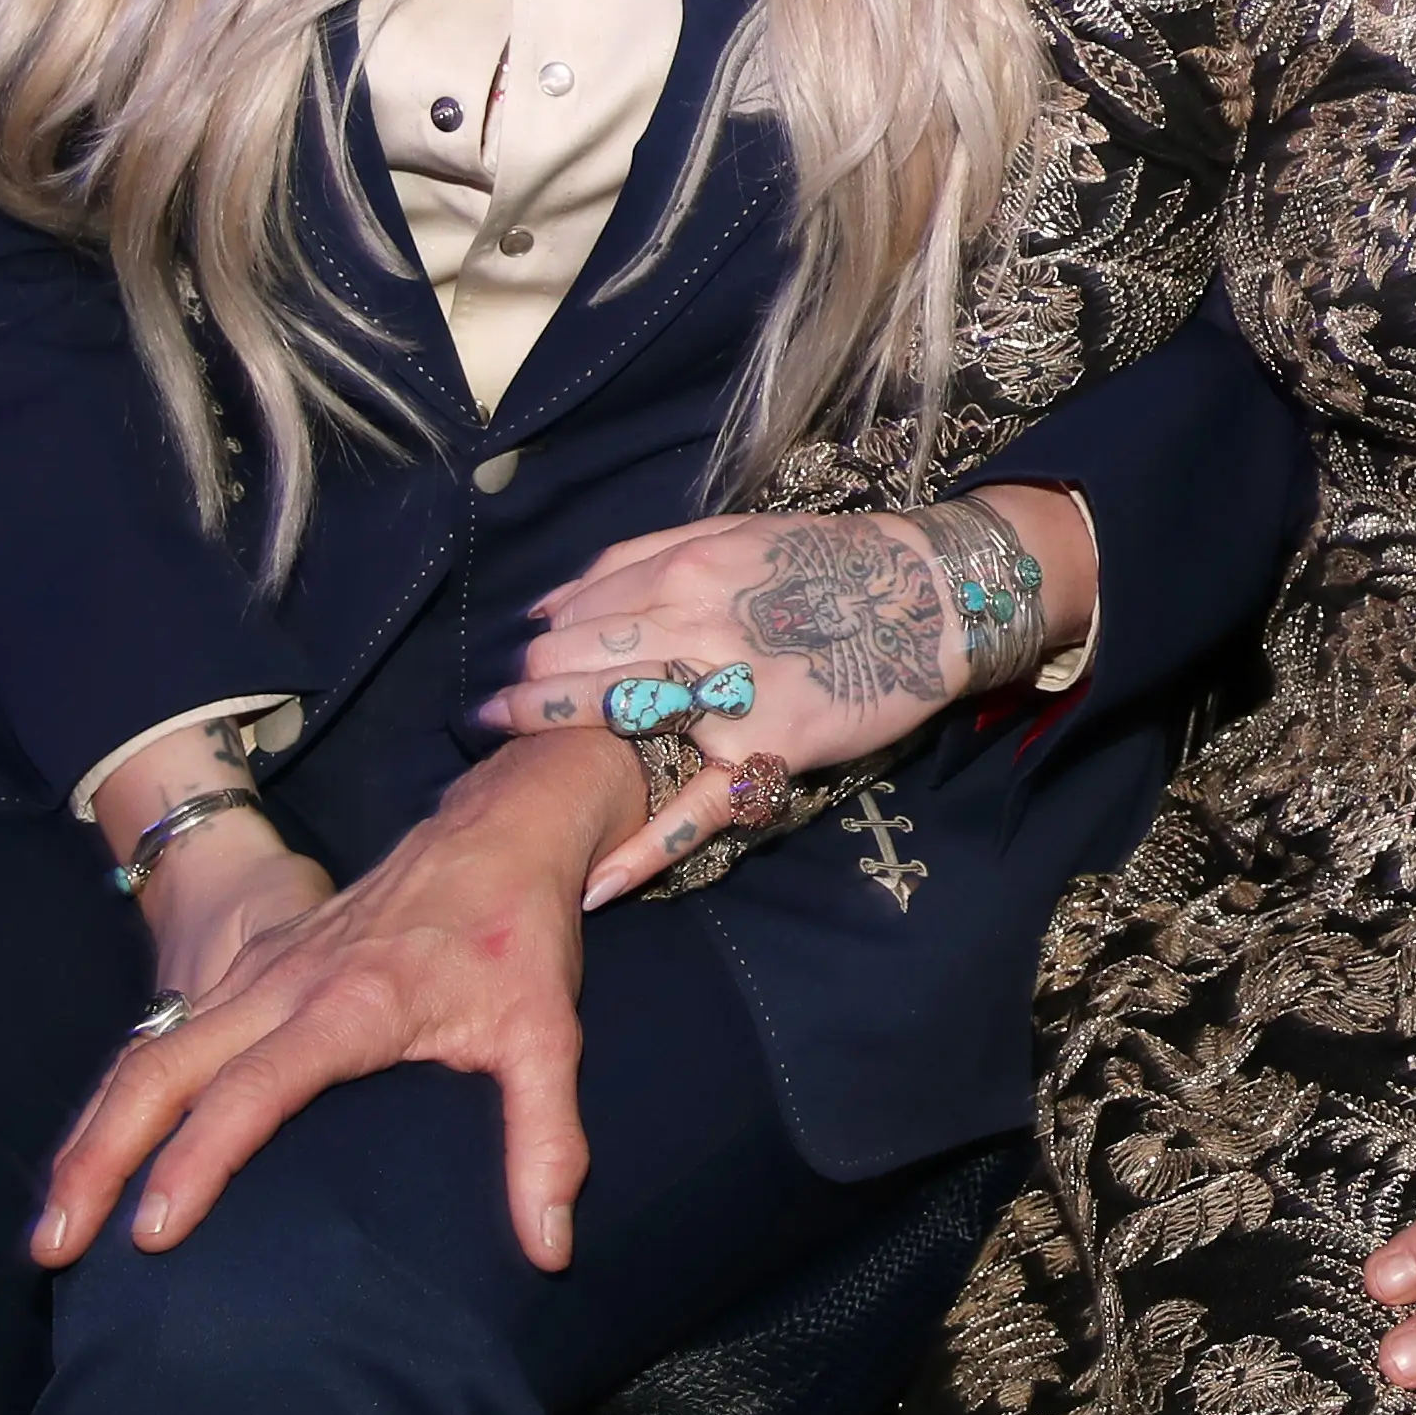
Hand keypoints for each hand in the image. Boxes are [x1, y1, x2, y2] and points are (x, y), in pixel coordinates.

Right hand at [31, 730, 644, 1272]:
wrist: (495, 830)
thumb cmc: (518, 936)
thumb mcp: (547, 1035)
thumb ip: (546, 1140)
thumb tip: (548, 1247)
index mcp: (350, 1005)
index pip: (252, 1089)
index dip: (198, 1159)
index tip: (151, 1231)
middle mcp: (283, 985)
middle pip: (162, 1071)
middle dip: (99, 1158)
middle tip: (53, 1246)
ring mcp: (256, 973)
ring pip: (147, 1053)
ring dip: (93, 1134)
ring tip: (53, 1224)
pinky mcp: (248, 969)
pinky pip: (163, 1036)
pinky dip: (120, 1098)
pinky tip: (97, 1153)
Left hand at [477, 491, 1095, 904]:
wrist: (925, 598)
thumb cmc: (824, 562)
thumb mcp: (729, 532)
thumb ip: (636, 559)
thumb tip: (549, 602)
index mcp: (682, 571)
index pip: (574, 616)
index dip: (534, 649)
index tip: (513, 673)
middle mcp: (695, 628)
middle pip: (578, 669)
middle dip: (523, 702)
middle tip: (490, 728)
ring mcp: (731, 695)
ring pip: (621, 725)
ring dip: (556, 755)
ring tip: (518, 786)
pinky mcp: (768, 751)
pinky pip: (695, 809)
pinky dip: (644, 851)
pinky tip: (597, 882)